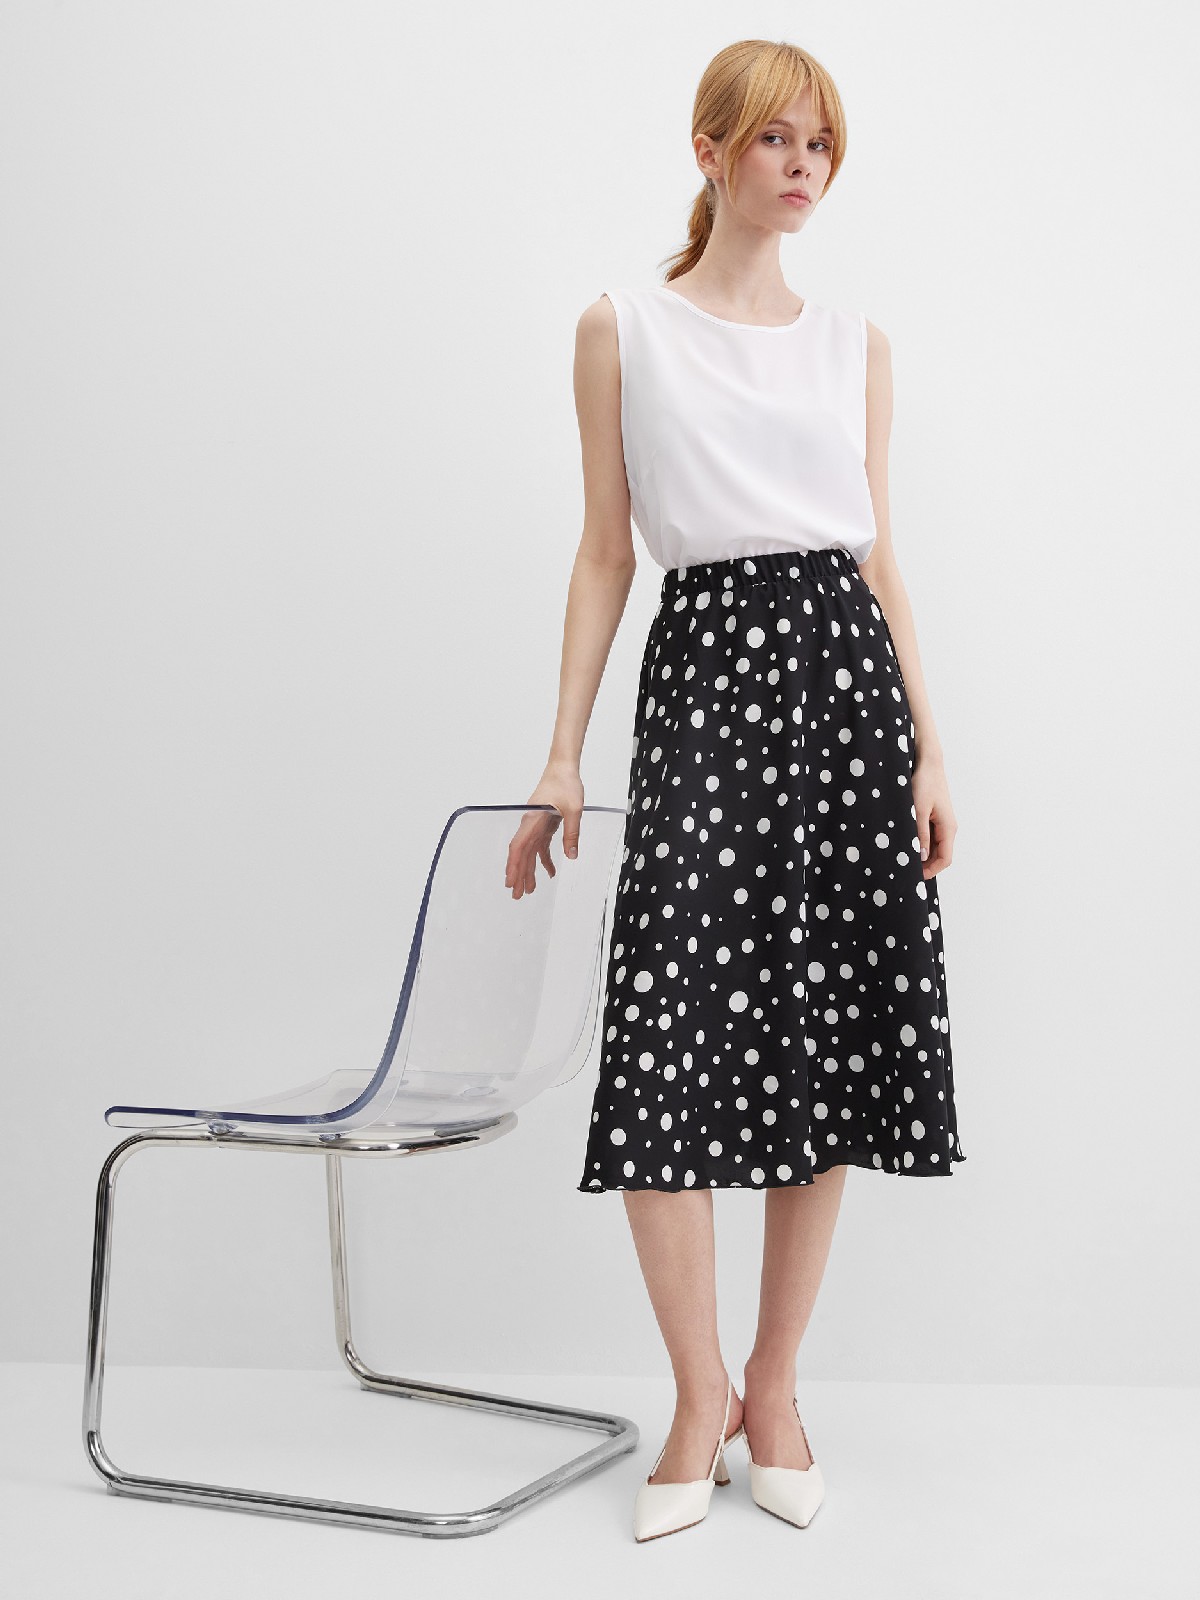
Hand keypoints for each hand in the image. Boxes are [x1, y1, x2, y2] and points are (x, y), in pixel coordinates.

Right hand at [504, 763, 584, 899]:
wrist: (563, 768)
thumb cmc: (565, 783)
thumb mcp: (574, 809)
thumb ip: (572, 834)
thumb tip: (571, 856)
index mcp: (533, 819)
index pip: (519, 846)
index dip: (514, 866)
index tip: (511, 881)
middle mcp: (530, 823)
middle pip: (521, 853)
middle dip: (518, 874)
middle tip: (517, 895)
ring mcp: (535, 824)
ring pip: (529, 852)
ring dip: (529, 870)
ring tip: (530, 890)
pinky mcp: (542, 824)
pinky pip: (540, 846)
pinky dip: (543, 859)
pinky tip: (549, 872)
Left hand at [912, 756, 955, 878]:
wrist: (928, 762)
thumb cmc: (924, 782)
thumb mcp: (918, 810)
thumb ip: (920, 834)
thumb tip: (921, 857)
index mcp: (948, 827)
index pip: (945, 859)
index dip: (931, 871)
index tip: (914, 877)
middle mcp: (948, 827)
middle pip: (939, 855)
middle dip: (925, 865)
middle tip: (904, 870)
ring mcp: (942, 822)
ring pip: (934, 847)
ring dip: (921, 854)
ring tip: (903, 857)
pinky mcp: (935, 817)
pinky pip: (930, 836)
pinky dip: (920, 843)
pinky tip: (906, 843)